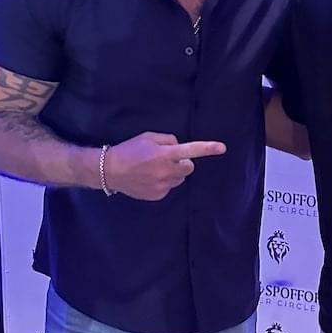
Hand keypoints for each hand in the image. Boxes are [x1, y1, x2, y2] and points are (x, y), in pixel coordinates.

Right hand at [104, 132, 224, 200]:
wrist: (110, 171)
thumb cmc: (129, 150)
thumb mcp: (148, 137)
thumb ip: (168, 140)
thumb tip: (179, 147)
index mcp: (164, 154)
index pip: (190, 150)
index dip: (207, 148)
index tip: (222, 148)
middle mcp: (166, 171)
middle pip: (189, 167)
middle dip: (183, 163)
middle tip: (167, 159)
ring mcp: (162, 185)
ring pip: (180, 179)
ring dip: (173, 173)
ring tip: (154, 169)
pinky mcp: (158, 195)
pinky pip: (169, 187)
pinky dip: (164, 182)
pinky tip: (149, 178)